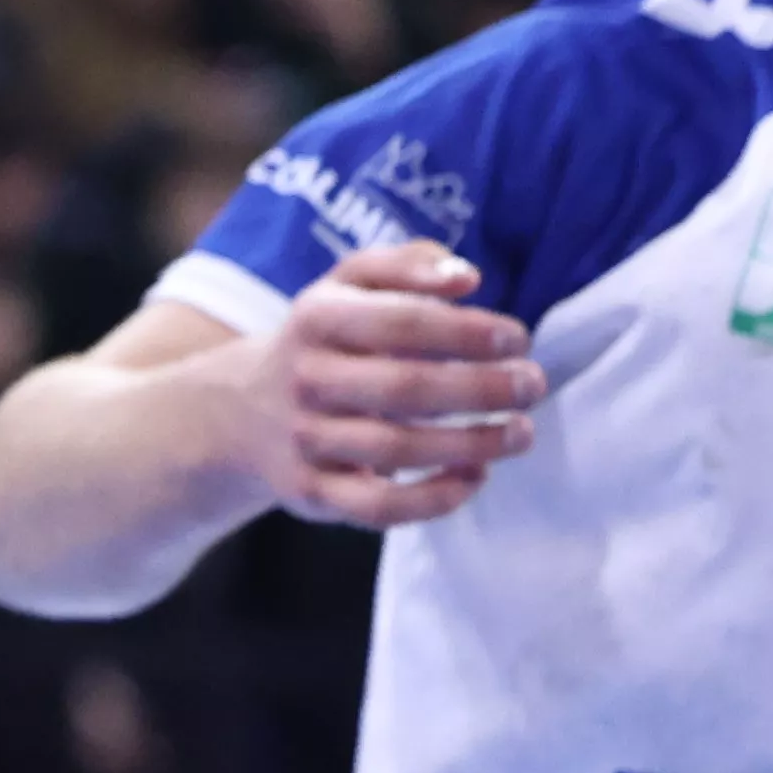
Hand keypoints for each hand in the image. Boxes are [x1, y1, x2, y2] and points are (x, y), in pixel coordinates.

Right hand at [260, 238, 540, 528]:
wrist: (240, 411)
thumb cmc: (324, 340)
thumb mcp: (347, 285)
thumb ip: (407, 264)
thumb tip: (466, 279)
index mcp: (316, 318)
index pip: (401, 322)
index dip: (468, 332)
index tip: (517, 339)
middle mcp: (305, 380)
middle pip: (404, 389)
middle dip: (481, 389)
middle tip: (532, 385)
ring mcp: (305, 440)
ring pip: (395, 451)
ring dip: (471, 444)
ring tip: (521, 433)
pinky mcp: (311, 493)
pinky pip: (377, 507)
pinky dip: (433, 500)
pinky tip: (476, 477)